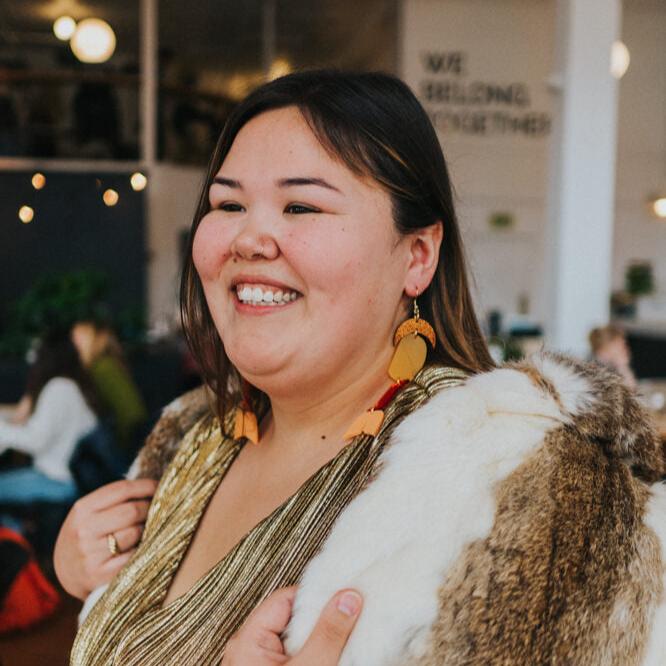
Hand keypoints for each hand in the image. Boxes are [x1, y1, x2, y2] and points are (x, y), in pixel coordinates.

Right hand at [53, 478, 156, 598]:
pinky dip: (141, 550)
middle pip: (132, 511)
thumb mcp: (90, 512)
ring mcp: (91, 553)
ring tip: (146, 529)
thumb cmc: (88, 534)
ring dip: (147, 530)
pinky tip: (140, 547)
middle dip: (150, 508)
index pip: (122, 489)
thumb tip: (154, 486)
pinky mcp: (100, 574)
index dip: (146, 486)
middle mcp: (84, 530)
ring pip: (135, 532)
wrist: (66, 573)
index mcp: (83, 508)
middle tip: (156, 510)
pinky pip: (133, 556)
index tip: (159, 487)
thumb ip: (116, 499)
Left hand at [222, 587, 361, 664]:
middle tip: (352, 615)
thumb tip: (349, 596)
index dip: (316, 596)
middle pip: (292, 618)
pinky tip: (336, 653)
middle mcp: (249, 650)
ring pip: (297, 638)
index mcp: (247, 641)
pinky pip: (297, 654)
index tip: (345, 597)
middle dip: (321, 618)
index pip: (285, 599)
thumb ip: (328, 634)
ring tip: (347, 634)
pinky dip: (316, 653)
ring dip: (322, 637)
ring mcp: (260, 665)